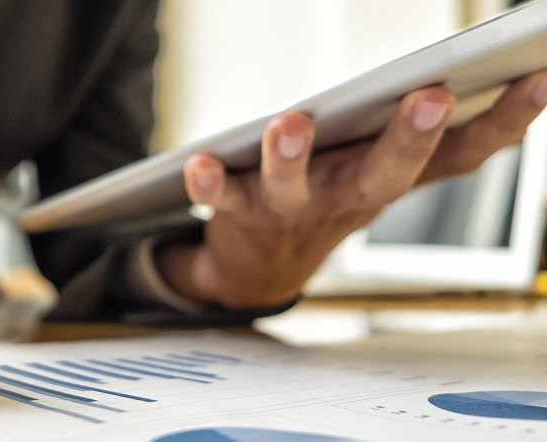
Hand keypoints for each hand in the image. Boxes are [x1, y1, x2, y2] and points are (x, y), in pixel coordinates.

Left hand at [160, 71, 546, 308]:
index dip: (501, 122)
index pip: (457, 157)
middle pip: (384, 175)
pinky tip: (198, 161)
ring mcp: (290, 208)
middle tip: (432, 96)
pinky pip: (220, 197)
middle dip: (408, 140)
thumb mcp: (384, 170)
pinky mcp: (237, 211)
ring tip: (292, 124)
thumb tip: (517, 90)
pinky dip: (209, 182)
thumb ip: (432, 142)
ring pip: (293, 188)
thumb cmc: (331, 196)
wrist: (260, 266)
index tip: (536, 76)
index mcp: (389, 180)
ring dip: (292, 157)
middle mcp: (345, 196)